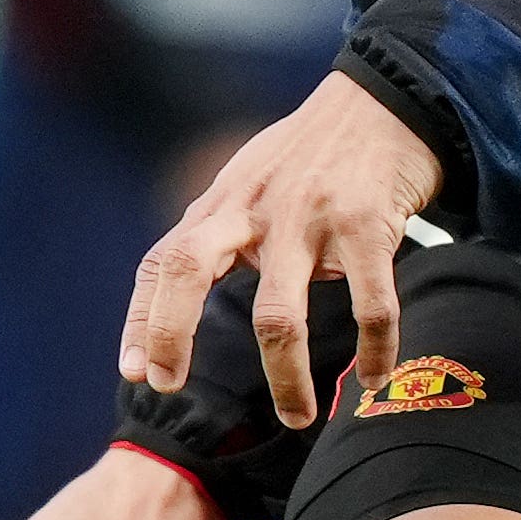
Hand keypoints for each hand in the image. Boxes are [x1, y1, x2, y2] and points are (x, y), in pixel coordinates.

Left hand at [122, 71, 436, 430]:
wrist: (386, 101)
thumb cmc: (312, 154)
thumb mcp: (249, 181)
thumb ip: (217, 229)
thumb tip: (179, 289)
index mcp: (222, 205)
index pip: (163, 263)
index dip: (142, 319)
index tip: (134, 371)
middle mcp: (255, 210)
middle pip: (189, 270)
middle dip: (171, 334)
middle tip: (169, 387)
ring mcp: (309, 218)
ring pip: (278, 317)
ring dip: (287, 380)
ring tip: (299, 418)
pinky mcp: (366, 226)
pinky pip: (368, 307)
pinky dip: (373, 351)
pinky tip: (374, 377)